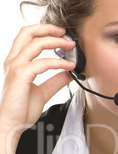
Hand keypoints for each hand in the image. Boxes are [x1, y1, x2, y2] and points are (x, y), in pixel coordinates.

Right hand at [0, 24, 75, 140]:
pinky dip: (58, 62)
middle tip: (65, 32)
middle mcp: (13, 61)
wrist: (10, 125)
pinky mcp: (20, 75)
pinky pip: (42, 63)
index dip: (44, 32)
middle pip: (28, 32)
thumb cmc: (21, 110)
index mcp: (16, 62)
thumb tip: (69, 73)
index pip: (27, 37)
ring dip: (56, 42)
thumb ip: (55, 81)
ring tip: (71, 46)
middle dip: (48, 28)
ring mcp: (15, 67)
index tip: (61, 35)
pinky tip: (70, 66)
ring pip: (36, 43)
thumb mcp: (43, 92)